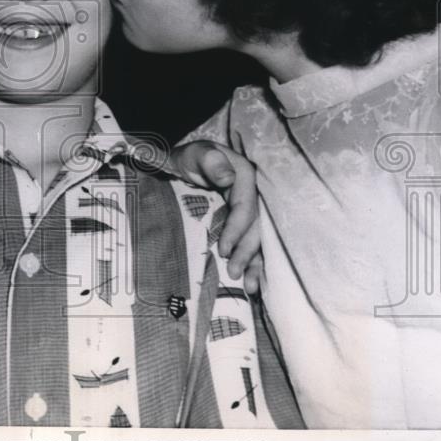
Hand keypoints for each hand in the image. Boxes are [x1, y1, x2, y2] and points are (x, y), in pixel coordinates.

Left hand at [163, 140, 263, 294]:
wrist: (184, 164)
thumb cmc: (188, 158)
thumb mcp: (195, 154)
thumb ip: (210, 160)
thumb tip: (228, 178)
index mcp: (245, 177)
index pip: (245, 208)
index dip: (237, 230)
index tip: (223, 250)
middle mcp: (252, 194)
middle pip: (254, 227)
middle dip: (246, 252)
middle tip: (233, 273)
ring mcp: (248, 209)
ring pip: (257, 238)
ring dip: (254, 263)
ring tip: (249, 287)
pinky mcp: (242, 221)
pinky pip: (251, 242)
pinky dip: (253, 262)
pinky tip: (252, 282)